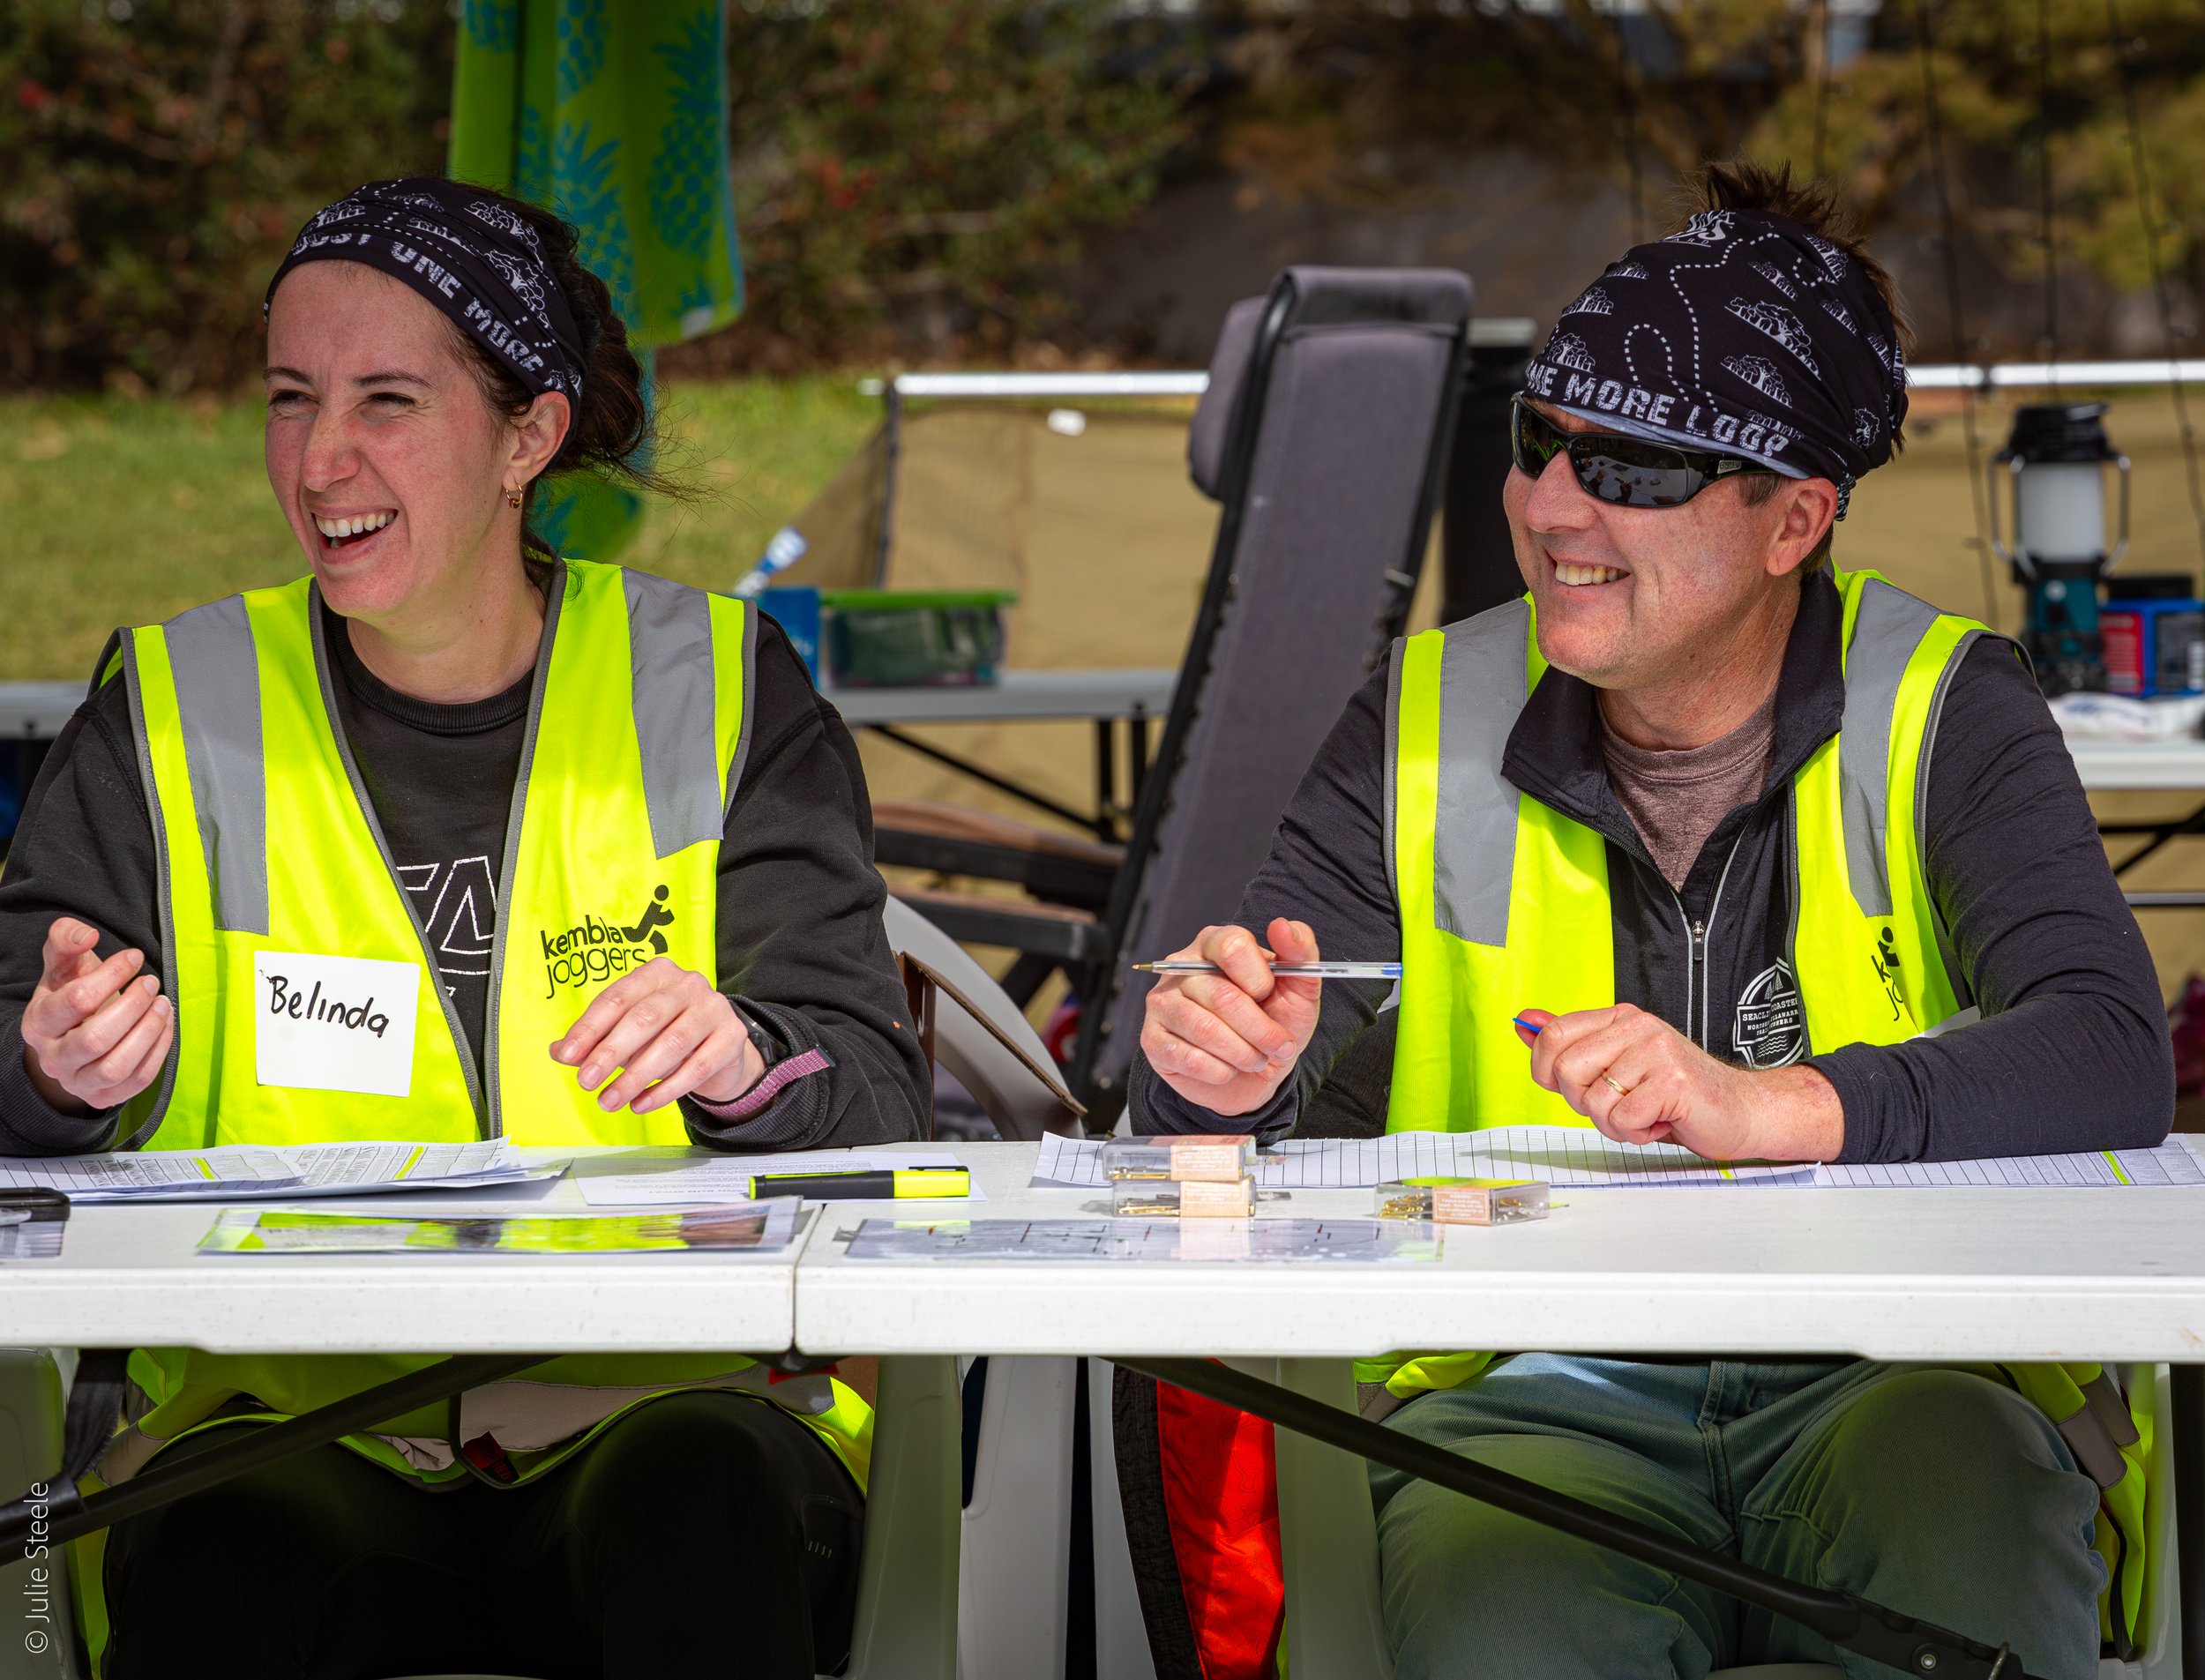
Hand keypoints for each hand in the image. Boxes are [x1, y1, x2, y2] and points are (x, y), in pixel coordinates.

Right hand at [20, 917, 172, 1115]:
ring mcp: (78, 1082)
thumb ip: (65, 940)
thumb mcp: (62, 966)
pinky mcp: (103, 1097)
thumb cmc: (70, 994)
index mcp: (39, 1023)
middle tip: (152, 983)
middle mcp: (54, 1058)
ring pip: (117, 1066)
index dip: (112, 974)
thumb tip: (86, 934)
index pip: (76, 1000)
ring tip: (164, 1003)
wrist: (69, 1039)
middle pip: (96, 1038)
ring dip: (149, 1031)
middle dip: (133, 1007)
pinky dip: (160, 1050)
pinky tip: (165, 1024)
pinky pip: (138, 1080)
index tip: (135, 957)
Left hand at [550, 957, 764, 1115]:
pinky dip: (665, 1090)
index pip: (618, 998)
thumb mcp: (628, 1033)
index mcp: (657, 973)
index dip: (590, 1027)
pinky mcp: (732, 1037)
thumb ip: (595, 1039)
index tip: (569, 1055)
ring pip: (672, 1044)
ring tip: (609, 1101)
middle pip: (644, 1018)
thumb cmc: (665, 1034)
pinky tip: (640, 1104)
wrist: (719, 1049)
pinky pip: (696, 1067)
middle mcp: (688, 984)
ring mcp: (714, 1008)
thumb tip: (560, 1051)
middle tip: (586, 1081)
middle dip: (611, 1052)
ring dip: (636, 1077)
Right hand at [1140, 918, 1323, 1116]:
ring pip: (1205, 1029)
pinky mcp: (1153, 1040)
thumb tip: (1284, 926)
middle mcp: (1181, 967)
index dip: (1259, 980)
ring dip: (1243, 1054)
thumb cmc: (1273, 1022)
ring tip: (1256, 1060)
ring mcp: (1162, 1002)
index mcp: (1215, 943)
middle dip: (1261, 1030)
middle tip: (1279, 1046)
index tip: (1269, 997)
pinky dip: (1220, 1071)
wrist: (1253, 1074)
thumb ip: (1300, 953)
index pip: (1232, 946)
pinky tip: (1228, 1069)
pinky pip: (1188, 1058)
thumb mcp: (1298, 989)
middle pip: (1221, 996)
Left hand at [1515, 1003, 1842, 1161]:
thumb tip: (1523, 1022)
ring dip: (1614, 1125)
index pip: (1552, 1036)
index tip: (1576, 1090)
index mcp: (1618, 1019)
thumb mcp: (1617, 1066)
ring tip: (1645, 1115)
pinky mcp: (1673, 1081)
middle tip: (1620, 1106)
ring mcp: (1656, 1050)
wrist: (1739, 1112)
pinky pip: (1623, 1120)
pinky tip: (1662, 1122)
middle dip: (1585, 1103)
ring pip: (1594, 1101)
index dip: (1547, 1073)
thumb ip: (1571, 1045)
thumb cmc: (1674, 1096)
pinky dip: (1638, 1134)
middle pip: (1565, 1070)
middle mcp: (1636, 1026)